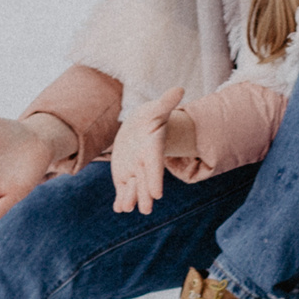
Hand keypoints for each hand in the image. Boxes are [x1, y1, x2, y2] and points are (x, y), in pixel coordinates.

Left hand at [110, 87, 190, 213]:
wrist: (140, 128)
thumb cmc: (150, 117)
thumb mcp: (156, 110)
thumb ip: (166, 103)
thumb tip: (179, 89)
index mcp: (153, 152)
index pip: (155, 167)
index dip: (155, 179)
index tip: (157, 193)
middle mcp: (144, 165)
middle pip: (145, 183)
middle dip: (144, 195)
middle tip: (145, 209)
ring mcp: (134, 173)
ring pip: (133, 189)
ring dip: (130, 198)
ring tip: (125, 208)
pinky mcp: (124, 176)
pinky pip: (122, 190)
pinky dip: (120, 199)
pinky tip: (118, 208)